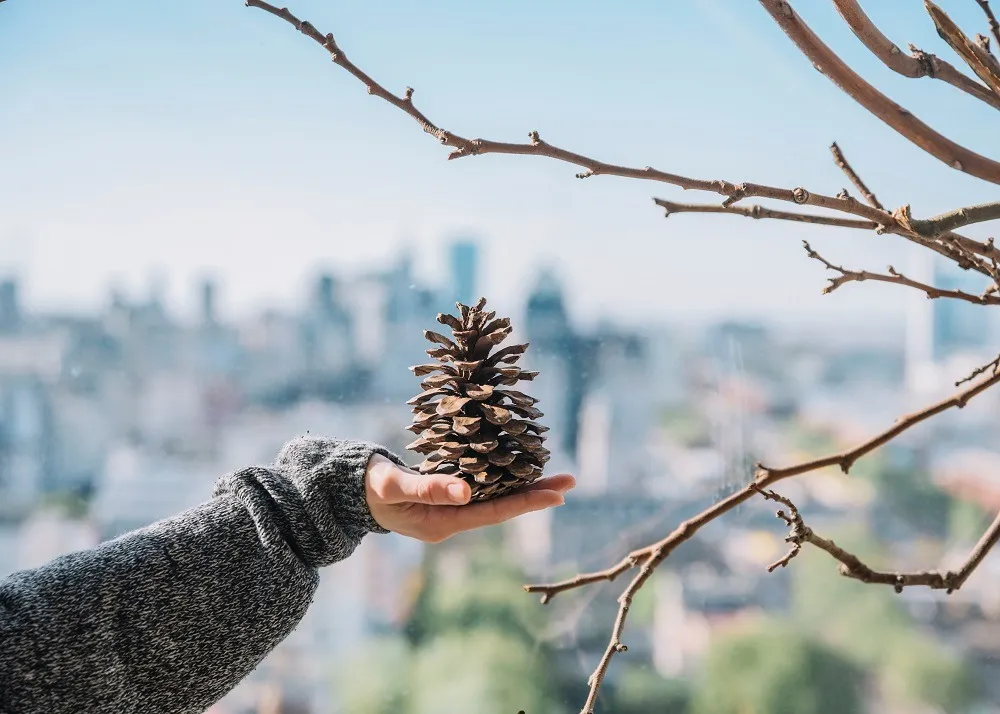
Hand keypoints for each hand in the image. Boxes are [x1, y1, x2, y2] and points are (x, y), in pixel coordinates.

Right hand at [365, 453, 574, 542]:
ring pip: (495, 496)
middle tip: (571, 480)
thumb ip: (428, 488)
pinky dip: (503, 475)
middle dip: (535, 493)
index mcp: (443, 525)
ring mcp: (449, 508)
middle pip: (502, 507)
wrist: (348, 491)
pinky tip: (518, 464)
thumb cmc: (368, 489)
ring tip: (554, 472)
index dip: (526, 502)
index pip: (494, 513)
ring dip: (523, 484)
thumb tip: (467, 492)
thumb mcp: (393, 487)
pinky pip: (482, 486)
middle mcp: (452, 520)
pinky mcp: (445, 494)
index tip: (558, 494)